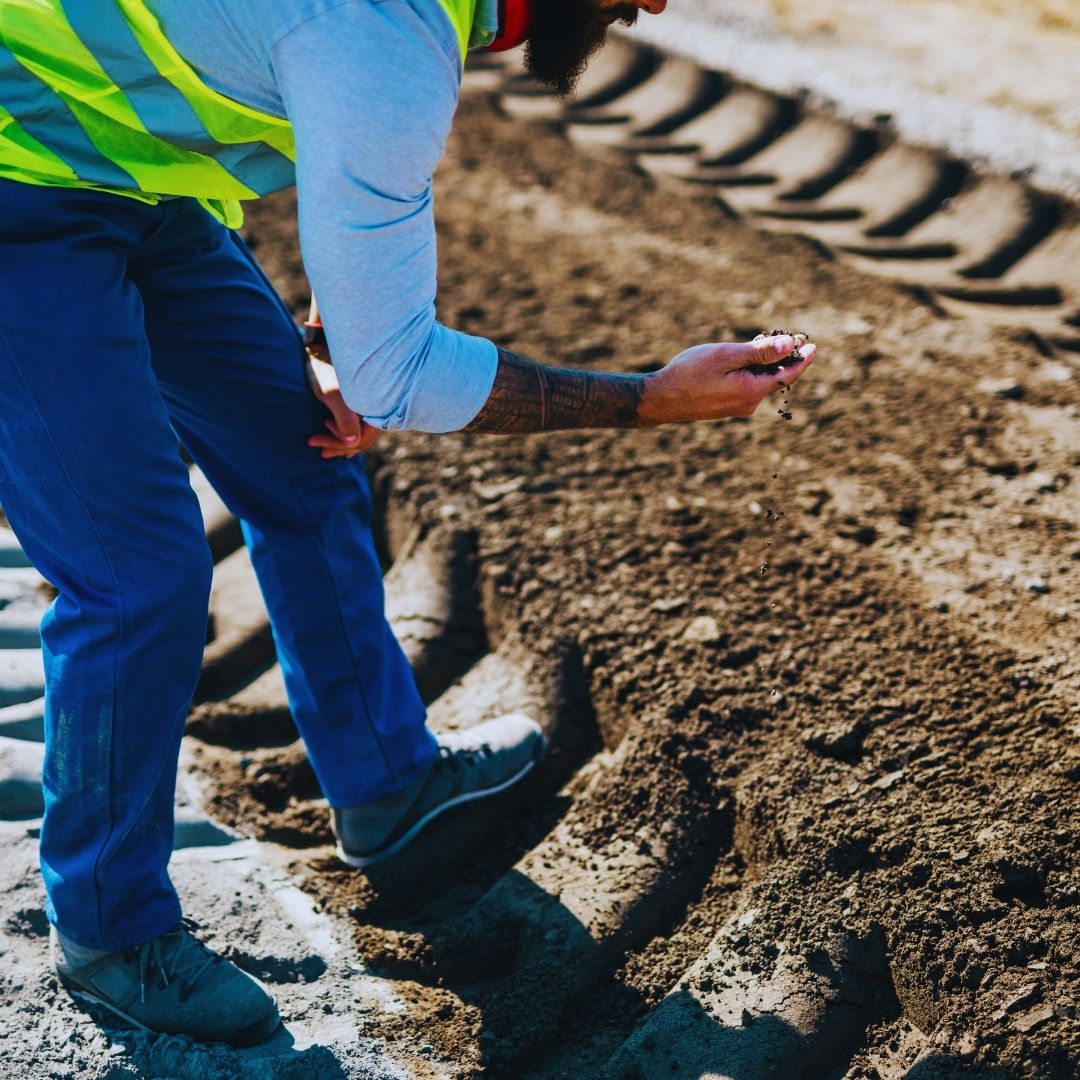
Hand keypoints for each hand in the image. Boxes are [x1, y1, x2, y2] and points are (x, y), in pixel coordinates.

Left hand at [304, 350, 380, 458]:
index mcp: (375, 405)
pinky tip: (334, 436)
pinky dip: (346, 435)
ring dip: (340, 443)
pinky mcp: (365, 404)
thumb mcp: (330, 394)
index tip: (317, 435)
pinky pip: (360, 427)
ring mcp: (372, 406)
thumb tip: (354, 443)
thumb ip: (344, 419)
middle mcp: (378, 407)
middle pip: (362, 438)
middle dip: (338, 445)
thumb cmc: (322, 368)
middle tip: (314, 443)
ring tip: (320, 445)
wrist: (319, 346)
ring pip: (361, 434)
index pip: (363, 438)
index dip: (340, 443)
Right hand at [645, 334, 816, 422]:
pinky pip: (746, 388)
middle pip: (775, 378)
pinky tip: (743, 361)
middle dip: (784, 357)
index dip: (803, 359)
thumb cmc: (690, 373)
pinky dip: (751, 373)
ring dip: (764, 364)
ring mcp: (737, 408)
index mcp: (753, 391)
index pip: (788, 374)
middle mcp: (749, 404)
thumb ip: (759, 352)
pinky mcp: (725, 408)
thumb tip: (789, 346)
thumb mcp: (727, 356)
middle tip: (791, 337)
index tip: (812, 346)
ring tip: (764, 343)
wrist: (661, 399)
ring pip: (759, 382)